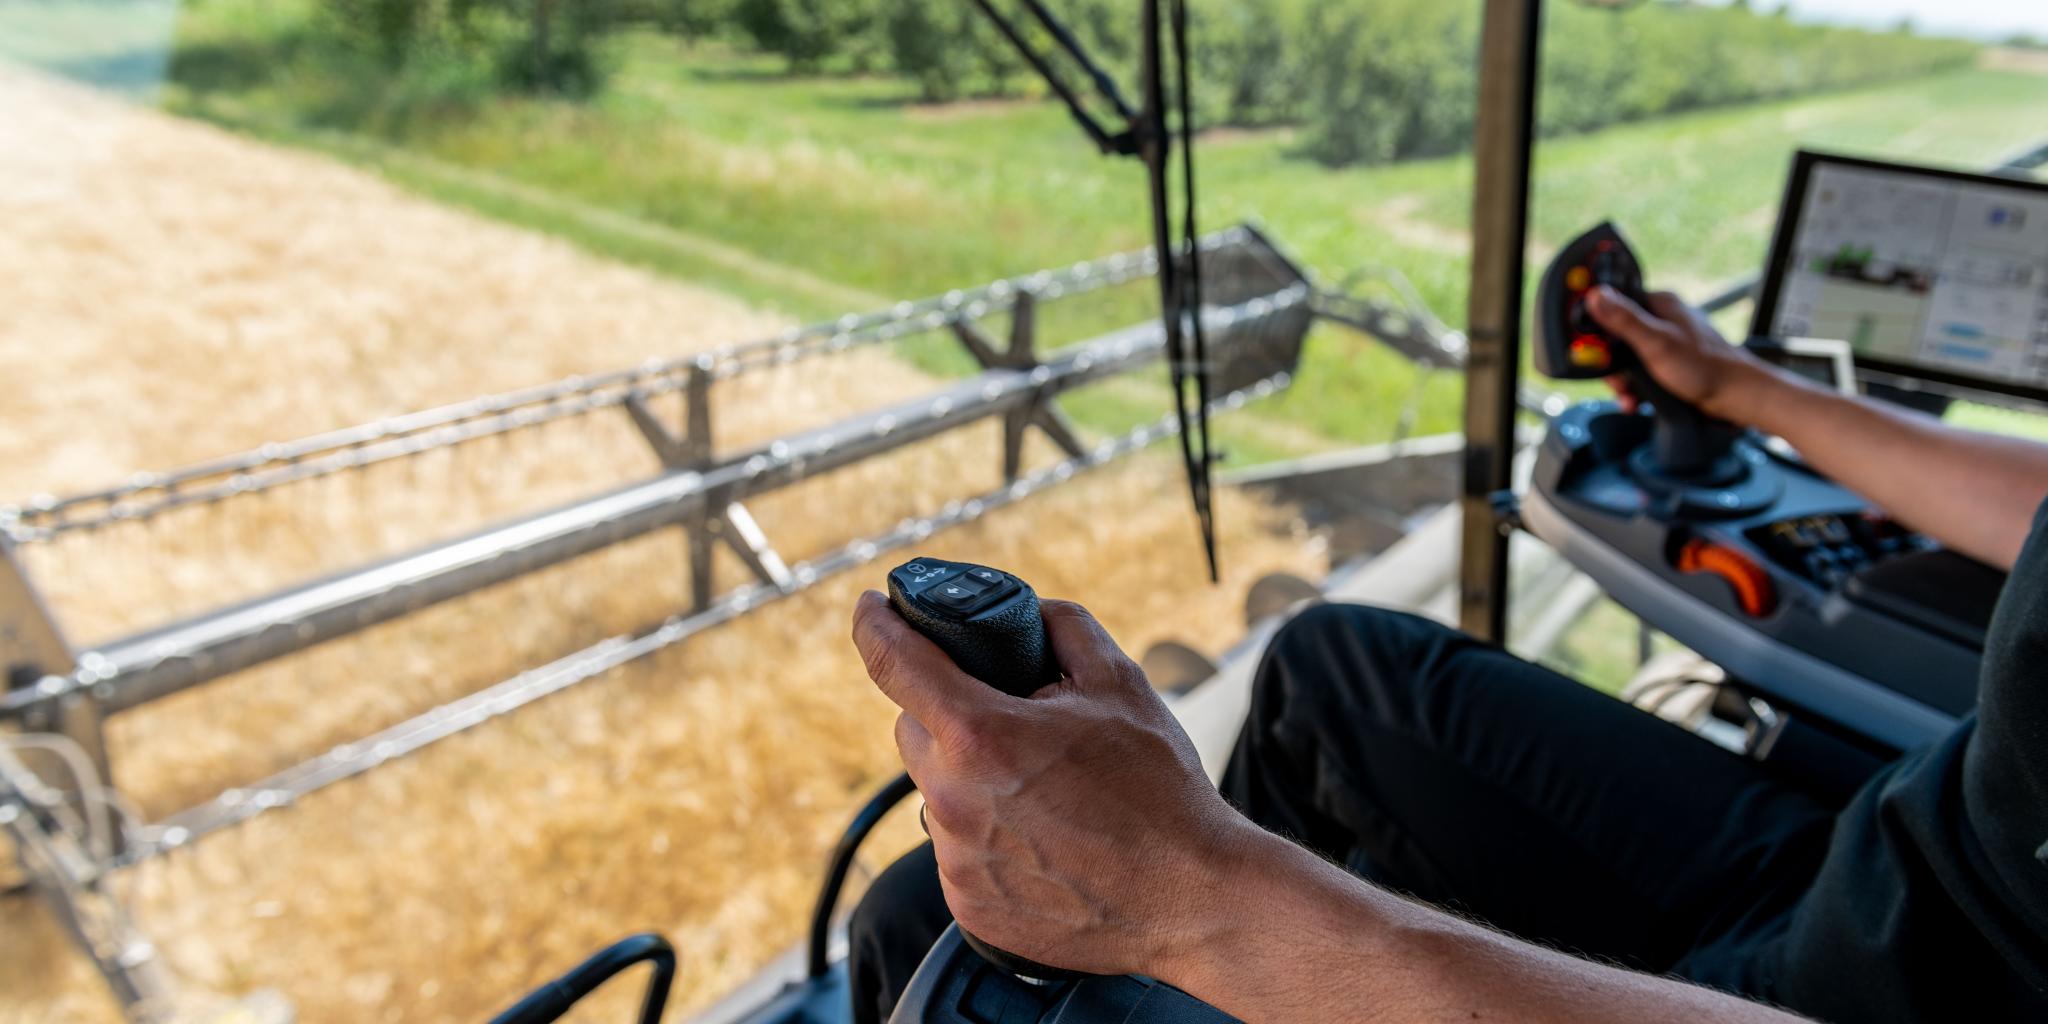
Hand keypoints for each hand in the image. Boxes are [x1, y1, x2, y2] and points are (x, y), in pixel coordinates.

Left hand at [850, 591, 1258, 978]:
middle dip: (949, 715)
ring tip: (1042, 795)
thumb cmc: (1160, 792)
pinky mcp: (969, 907)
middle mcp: (954, 801)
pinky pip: (958, 852)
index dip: (873, 625)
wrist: (1192, 895)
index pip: (893, 663)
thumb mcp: (1120, 683)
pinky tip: (1043, 841)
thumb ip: (1063, 629)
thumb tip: (1033, 613)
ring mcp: (956, 861)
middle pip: (914, 730)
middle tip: (1010, 726)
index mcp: (980, 735)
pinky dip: (987, 838)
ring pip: (937, 795)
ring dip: (971, 782)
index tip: (869, 610)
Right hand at [1586, 285, 1776, 423]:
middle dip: (1611, 363)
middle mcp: (1663, 318)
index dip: (1595, 326)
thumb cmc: (1705, 369)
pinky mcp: (1671, 362)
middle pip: (1617, 334)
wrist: (1738, 398)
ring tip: (1629, 396)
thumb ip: (1624, 319)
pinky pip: (1642, 371)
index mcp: (1660, 304)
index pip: (1613, 304)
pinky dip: (1636, 387)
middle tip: (1615, 381)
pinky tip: (1638, 400)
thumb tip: (1596, 294)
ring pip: (1628, 356)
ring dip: (1623, 379)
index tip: (1586, 345)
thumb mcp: (1656, 343)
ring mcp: (1668, 340)